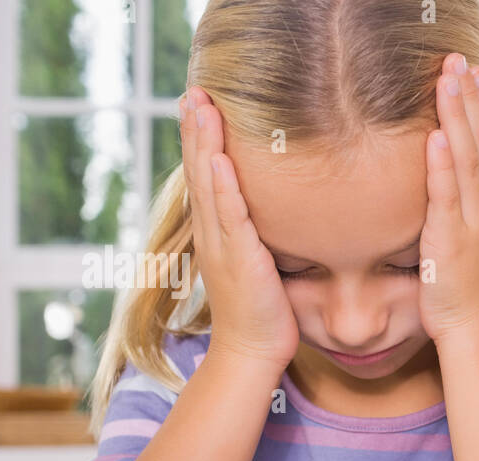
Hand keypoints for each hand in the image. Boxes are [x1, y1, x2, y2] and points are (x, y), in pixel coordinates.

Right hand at [180, 87, 299, 368]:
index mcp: (218, 231)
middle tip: (194, 88)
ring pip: (209, 184)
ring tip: (200, 105)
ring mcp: (221, 245)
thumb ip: (264, 235)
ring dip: (203, 143)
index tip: (201, 103)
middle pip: (199, 170)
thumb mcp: (263, 263)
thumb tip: (284, 211)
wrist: (252, 353)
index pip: (207, 175)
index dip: (201, 139)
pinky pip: (229, 216)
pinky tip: (221, 158)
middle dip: (195, 128)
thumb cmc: (265, 313)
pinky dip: (224, 185)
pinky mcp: (238, 259)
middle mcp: (212, 233)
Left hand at [419, 54, 478, 344]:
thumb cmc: (472, 293)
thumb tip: (454, 187)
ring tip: (449, 80)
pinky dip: (443, 165)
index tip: (476, 75)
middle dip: (471, 98)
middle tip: (461, 60)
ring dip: (458, 117)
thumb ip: (469, 210)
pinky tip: (436, 136)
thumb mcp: (476, 242)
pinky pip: (448, 197)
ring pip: (469, 159)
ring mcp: (475, 223)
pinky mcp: (453, 241)